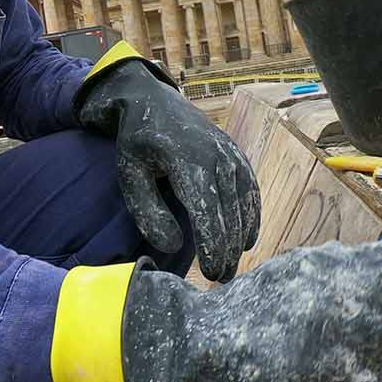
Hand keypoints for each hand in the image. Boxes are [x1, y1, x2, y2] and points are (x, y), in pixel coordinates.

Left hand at [77, 60, 259, 281]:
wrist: (153, 101)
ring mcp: (231, 153)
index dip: (211, 244)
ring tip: (231, 267)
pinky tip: (245, 239)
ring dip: (240, 238)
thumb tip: (172, 245)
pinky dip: (251, 216)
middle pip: (229, 212)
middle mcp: (217, 155)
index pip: (207, 210)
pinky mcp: (238, 155)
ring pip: (244, 204)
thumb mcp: (130, 175)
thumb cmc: (138, 143)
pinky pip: (251, 190)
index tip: (210, 272)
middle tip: (220, 280)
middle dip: (227, 249)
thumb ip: (148, 211)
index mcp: (187, 160)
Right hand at [121, 241, 381, 381]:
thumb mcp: (302, 265)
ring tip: (301, 364)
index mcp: (362, 281)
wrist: (199, 355)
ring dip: (349, 373)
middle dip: (375, 335)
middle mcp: (372, 328)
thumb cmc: (251, 306)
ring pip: (375, 379)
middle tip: (327, 336)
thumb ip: (354, 267)